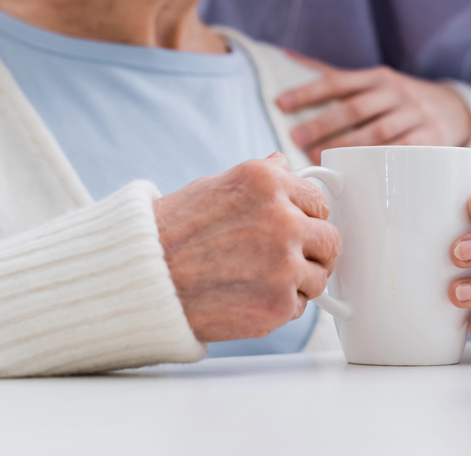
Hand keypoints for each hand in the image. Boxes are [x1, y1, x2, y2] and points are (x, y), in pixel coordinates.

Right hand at [153, 152, 340, 342]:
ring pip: (319, 276)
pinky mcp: (279, 304)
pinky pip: (300, 306)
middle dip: (312, 250)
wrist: (141, 280)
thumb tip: (284, 165)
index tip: (299, 227)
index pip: (319, 201)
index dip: (307, 217)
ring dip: (297, 280)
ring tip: (257, 278)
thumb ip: (261, 177)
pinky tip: (247, 296)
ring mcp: (284, 265)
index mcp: (268, 184)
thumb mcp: (216, 185)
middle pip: (329, 239)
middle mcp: (282, 220)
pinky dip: (280, 305)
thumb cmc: (170, 233)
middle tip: (286, 257)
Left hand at [276, 53, 470, 163]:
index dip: (309, 92)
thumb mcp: (373, 81)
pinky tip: (366, 171)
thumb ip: (332, 74)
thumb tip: (286, 53)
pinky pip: (406, 150)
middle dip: (323, 124)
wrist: (454, 109)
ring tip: (322, 158)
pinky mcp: (433, 139)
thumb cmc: (400, 98)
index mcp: (377, 77)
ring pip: (378, 132)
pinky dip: (384, 161)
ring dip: (348, 146)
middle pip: (355, 108)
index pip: (338, 81)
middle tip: (296, 139)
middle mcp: (396, 92)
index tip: (281, 103)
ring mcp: (416, 115)